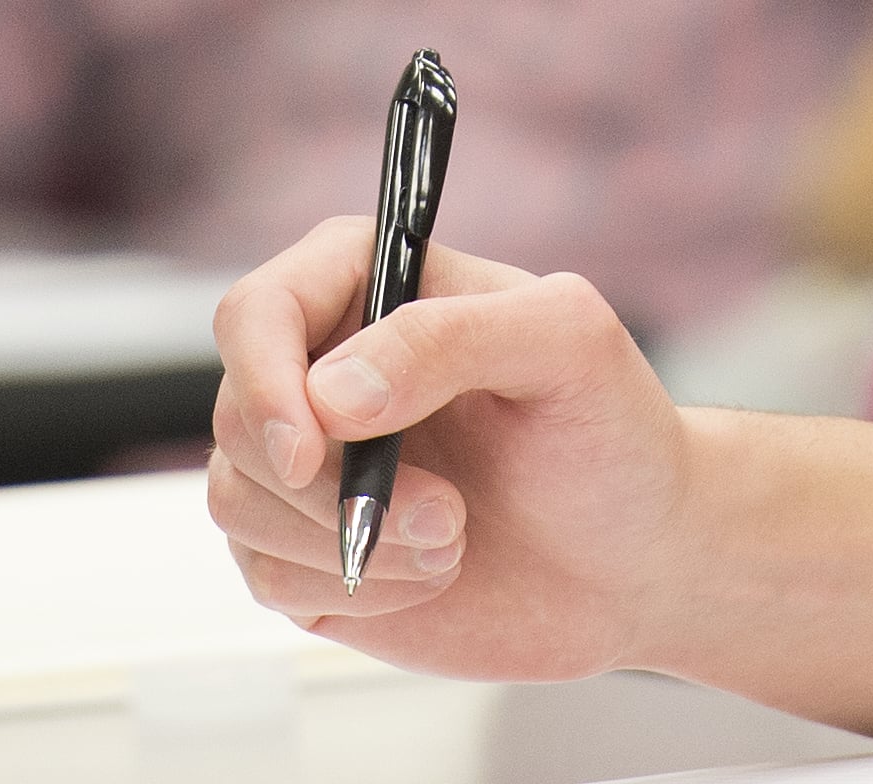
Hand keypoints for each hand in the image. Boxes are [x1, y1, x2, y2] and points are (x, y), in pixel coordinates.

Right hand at [206, 215, 691, 679]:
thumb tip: (331, 392)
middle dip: (332, 485)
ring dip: (351, 541)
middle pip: (237, 416)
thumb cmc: (612, 435)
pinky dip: (352, 587)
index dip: (265, 379)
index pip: (257, 312)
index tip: (311, 449)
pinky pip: (267, 574)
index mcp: (372, 285)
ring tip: (454, 537)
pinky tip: (433, 574)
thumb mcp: (568, 347)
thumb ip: (451, 336)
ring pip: (238, 499)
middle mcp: (324, 366)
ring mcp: (311, 462)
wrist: (635, 562)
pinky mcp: (307, 550)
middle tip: (447, 510)